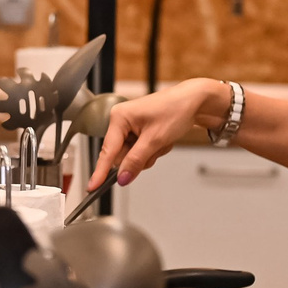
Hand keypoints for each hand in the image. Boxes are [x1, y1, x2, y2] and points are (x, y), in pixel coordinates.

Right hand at [90, 78, 225, 188]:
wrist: (194, 101)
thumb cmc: (176, 110)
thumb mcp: (155, 140)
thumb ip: (136, 160)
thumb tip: (122, 178)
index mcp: (119, 118)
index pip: (107, 151)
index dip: (101, 171)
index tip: (92, 186)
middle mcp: (121, 121)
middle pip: (121, 155)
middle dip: (140, 157)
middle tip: (156, 148)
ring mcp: (130, 126)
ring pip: (132, 155)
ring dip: (149, 154)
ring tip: (162, 140)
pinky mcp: (139, 130)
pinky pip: (140, 150)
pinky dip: (153, 149)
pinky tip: (163, 139)